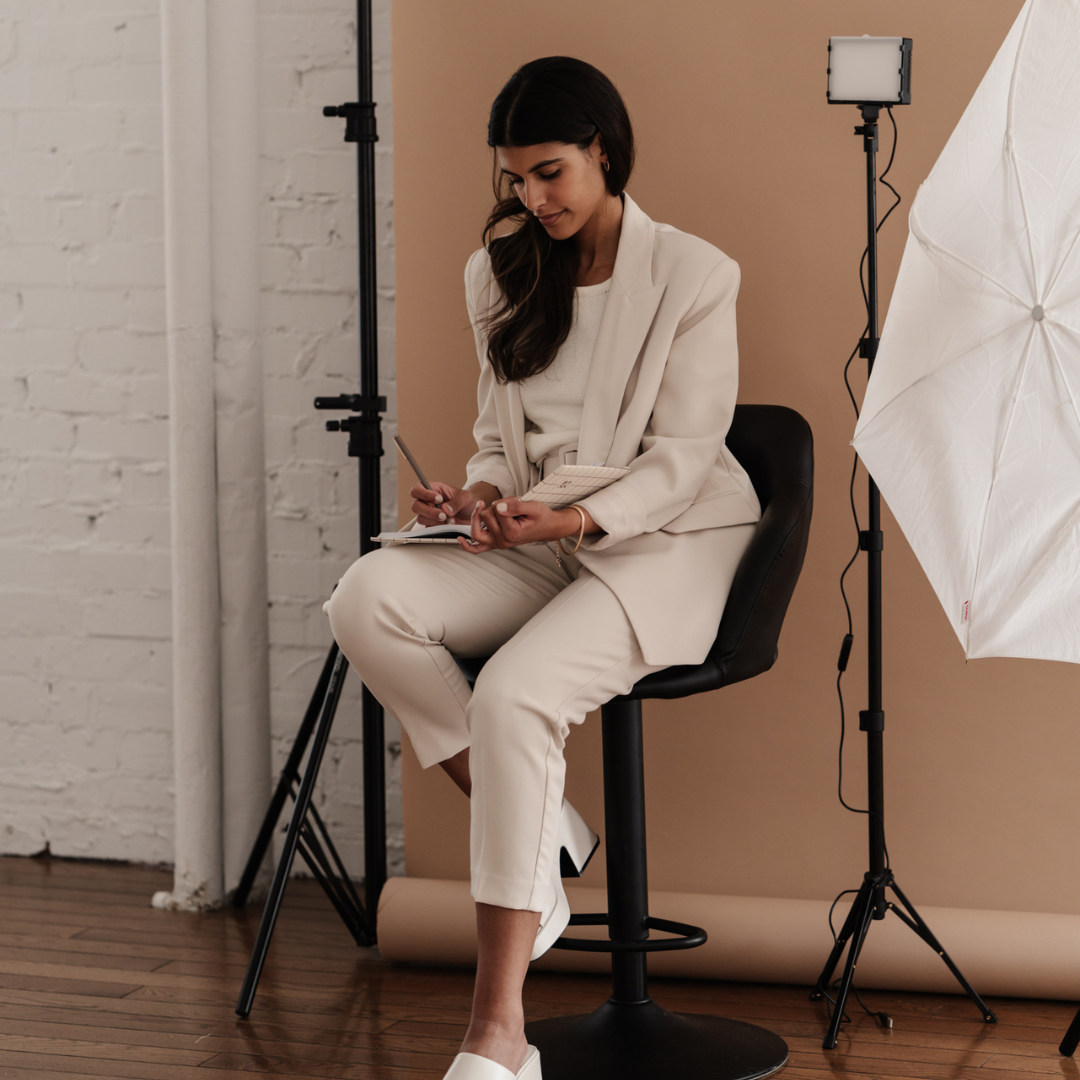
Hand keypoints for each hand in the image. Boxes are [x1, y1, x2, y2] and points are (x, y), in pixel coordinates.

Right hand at [410, 482, 477, 526]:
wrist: (473, 515)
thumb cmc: (467, 501)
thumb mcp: (466, 498)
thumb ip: (457, 501)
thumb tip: (446, 509)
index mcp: (433, 489)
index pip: (417, 489)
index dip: (424, 494)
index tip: (439, 499)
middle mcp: (428, 502)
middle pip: (416, 506)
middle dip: (429, 511)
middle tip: (443, 515)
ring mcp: (429, 514)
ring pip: (421, 518)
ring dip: (434, 521)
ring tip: (449, 520)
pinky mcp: (432, 524)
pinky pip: (428, 528)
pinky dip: (438, 527)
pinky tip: (448, 525)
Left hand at [458, 498, 593, 553]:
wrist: (547, 527)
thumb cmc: (541, 516)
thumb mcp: (533, 506)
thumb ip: (515, 506)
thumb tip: (497, 506)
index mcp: (512, 533)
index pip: (496, 510)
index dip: (505, 501)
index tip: (516, 501)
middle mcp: (503, 541)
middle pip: (485, 516)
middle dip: (495, 506)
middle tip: (510, 506)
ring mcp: (498, 544)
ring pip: (477, 528)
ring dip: (481, 516)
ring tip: (492, 509)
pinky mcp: (494, 545)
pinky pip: (477, 549)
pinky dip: (467, 545)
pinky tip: (460, 539)